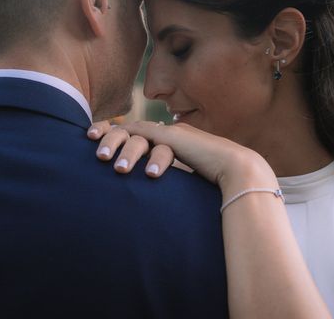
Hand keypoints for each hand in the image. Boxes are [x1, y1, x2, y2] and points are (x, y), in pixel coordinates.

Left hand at [88, 121, 276, 192]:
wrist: (240, 173)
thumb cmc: (212, 185)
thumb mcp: (179, 185)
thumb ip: (164, 184)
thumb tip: (147, 204)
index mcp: (165, 142)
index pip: (134, 134)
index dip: (112, 136)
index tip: (92, 145)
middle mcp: (165, 133)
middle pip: (128, 129)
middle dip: (109, 139)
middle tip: (96, 155)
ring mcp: (170, 133)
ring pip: (135, 133)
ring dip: (122, 150)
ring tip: (115, 168)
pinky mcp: (176, 138)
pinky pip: (148, 136)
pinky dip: (136, 146)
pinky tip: (132, 164)